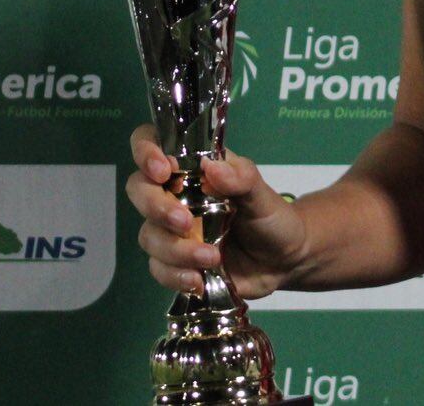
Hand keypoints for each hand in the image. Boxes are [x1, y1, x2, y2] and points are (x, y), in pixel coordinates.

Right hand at [125, 124, 310, 299]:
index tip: (162, 170)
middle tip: (185, 222)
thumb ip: (242, 178)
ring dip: (175, 249)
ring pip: (149, 235)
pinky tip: (198, 280)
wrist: (283, 261)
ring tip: (212, 257)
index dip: (146, 151)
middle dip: (156, 207)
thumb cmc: (271, 217)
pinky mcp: (174, 262)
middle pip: (140, 190)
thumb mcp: (263, 195)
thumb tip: (211, 168)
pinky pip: (158, 268)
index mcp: (194, 168)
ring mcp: (171, 230)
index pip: (154, 143)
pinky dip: (175, 275)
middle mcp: (175, 195)